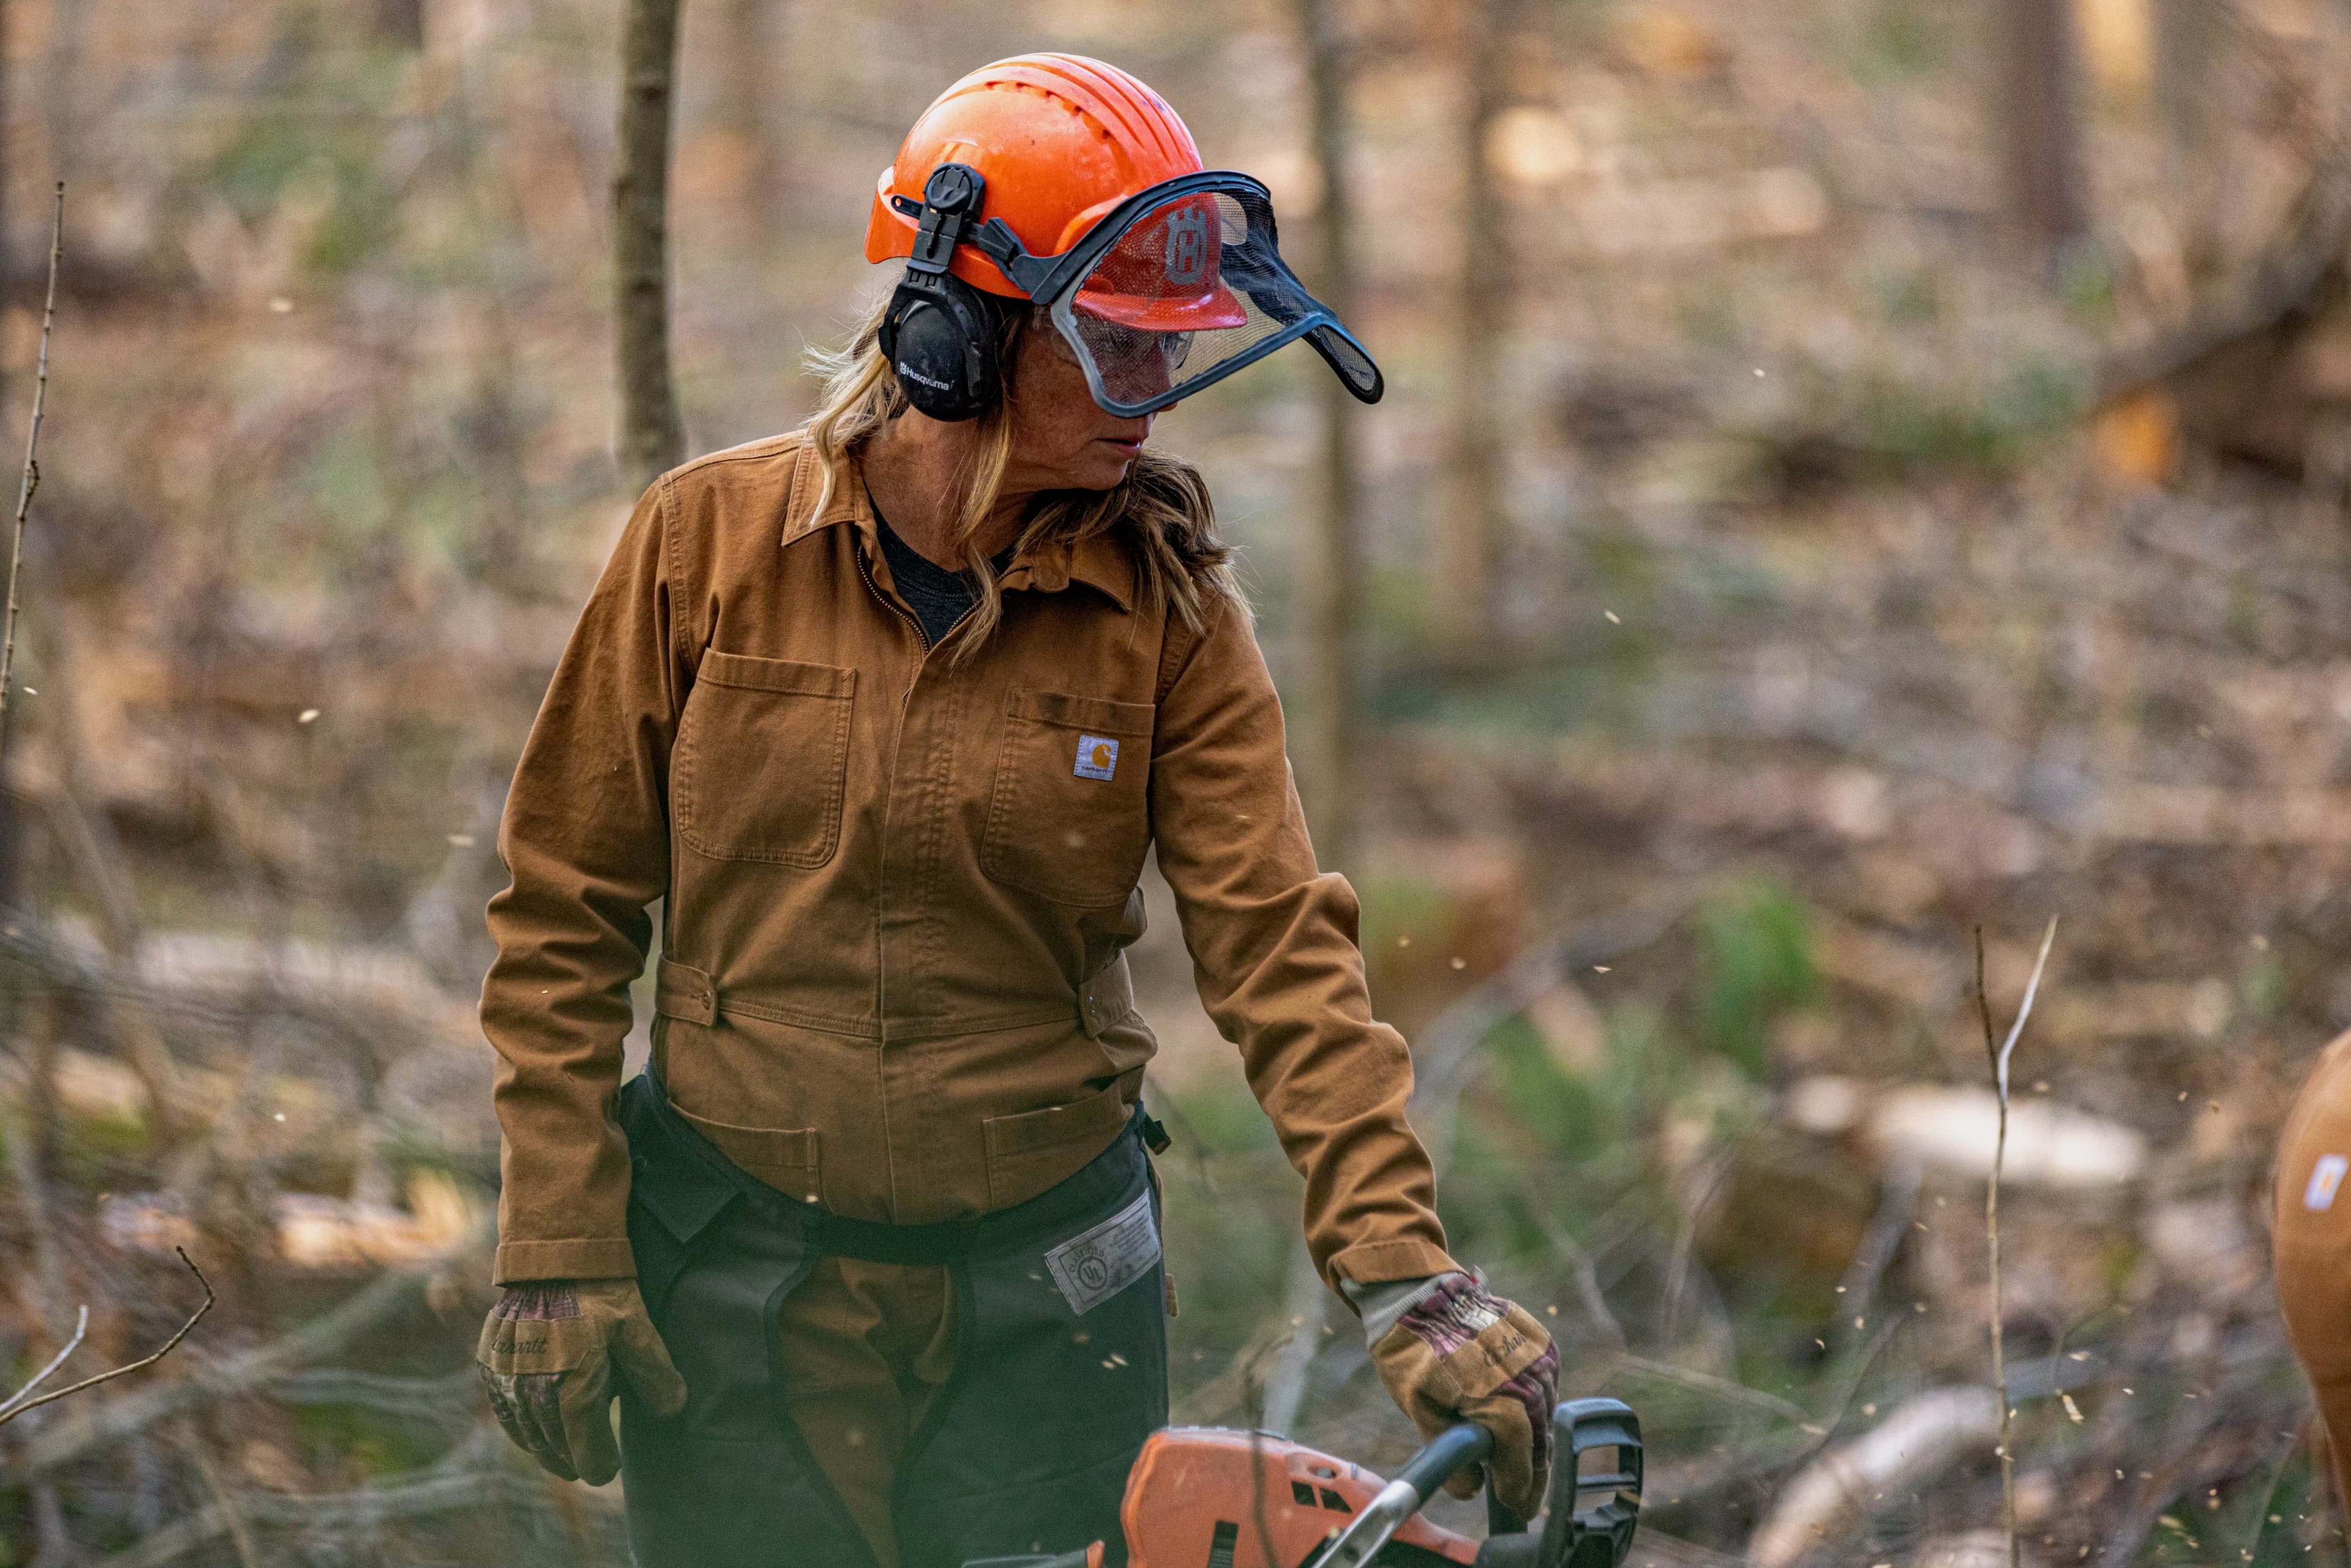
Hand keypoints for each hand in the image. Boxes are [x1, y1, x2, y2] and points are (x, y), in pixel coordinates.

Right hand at [476, 1278, 687, 1484]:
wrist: (552, 1256)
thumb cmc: (600, 1292)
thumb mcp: (638, 1329)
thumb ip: (656, 1374)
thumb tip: (673, 1410)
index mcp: (574, 1388)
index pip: (585, 1449)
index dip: (599, 1464)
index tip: (608, 1469)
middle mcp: (535, 1391)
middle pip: (555, 1445)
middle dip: (574, 1459)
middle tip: (588, 1466)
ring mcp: (509, 1379)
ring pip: (527, 1432)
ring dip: (546, 1449)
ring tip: (563, 1458)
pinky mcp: (491, 1365)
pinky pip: (504, 1410)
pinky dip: (520, 1427)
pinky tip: (532, 1432)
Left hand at [1368, 1273, 1558, 1517]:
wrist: (1417, 1295)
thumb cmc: (1412, 1352)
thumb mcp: (1418, 1409)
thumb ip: (1447, 1453)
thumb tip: (1471, 1490)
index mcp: (1499, 1400)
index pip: (1521, 1457)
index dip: (1520, 1485)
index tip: (1515, 1505)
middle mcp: (1527, 1377)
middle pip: (1540, 1438)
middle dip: (1533, 1471)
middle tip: (1524, 1497)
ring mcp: (1536, 1353)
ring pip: (1547, 1410)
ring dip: (1537, 1437)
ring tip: (1523, 1461)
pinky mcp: (1539, 1337)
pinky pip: (1547, 1380)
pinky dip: (1538, 1402)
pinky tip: (1524, 1415)